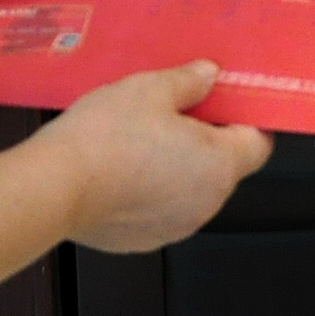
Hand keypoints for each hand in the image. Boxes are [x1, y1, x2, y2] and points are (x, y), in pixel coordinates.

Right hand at [30, 61, 272, 252]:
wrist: (55, 187)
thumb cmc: (105, 139)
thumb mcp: (150, 90)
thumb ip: (189, 82)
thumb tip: (207, 76)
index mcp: (220, 164)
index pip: (259, 144)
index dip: (246, 120)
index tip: (227, 103)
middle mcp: (207, 203)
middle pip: (224, 166)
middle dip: (205, 139)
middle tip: (174, 112)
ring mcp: (177, 226)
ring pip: (191, 188)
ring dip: (177, 166)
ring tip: (141, 139)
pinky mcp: (145, 240)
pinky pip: (161, 208)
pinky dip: (151, 190)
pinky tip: (123, 168)